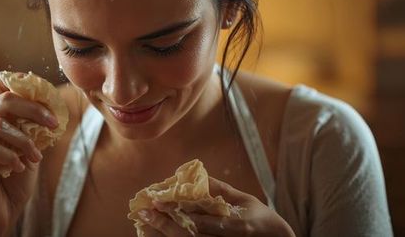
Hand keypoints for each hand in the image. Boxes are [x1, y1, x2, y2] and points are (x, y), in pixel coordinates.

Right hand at [0, 72, 58, 236]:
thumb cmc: (13, 180)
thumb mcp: (27, 147)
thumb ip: (31, 125)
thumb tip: (50, 104)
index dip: (23, 84)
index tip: (47, 96)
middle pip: (3, 101)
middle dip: (33, 110)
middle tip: (53, 124)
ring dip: (24, 141)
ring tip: (36, 157)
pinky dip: (10, 157)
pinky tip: (18, 168)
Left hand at [138, 177, 294, 236]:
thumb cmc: (262, 220)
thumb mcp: (245, 200)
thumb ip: (221, 189)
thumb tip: (197, 174)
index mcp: (236, 227)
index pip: (201, 222)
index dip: (177, 211)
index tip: (158, 200)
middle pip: (188, 236)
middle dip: (163, 224)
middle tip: (143, 211)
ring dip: (162, 234)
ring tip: (143, 222)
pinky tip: (155, 232)